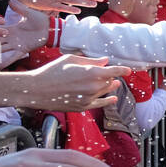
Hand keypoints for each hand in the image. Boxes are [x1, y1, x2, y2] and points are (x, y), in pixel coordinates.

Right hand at [12, 54, 132, 110]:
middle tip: (110, 74)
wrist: (36, 90)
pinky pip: (101, 104)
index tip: (129, 70)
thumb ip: (91, 61)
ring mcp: (89, 98)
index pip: (115, 71)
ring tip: (114, 84)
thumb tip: (105, 61)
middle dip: (112, 77)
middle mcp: (94, 86)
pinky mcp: (83, 107)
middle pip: (110, 81)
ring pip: (106, 91)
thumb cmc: (51, 71)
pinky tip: (113, 98)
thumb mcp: (71, 60)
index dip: (123, 70)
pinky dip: (108, 101)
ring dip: (110, 87)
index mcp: (92, 72)